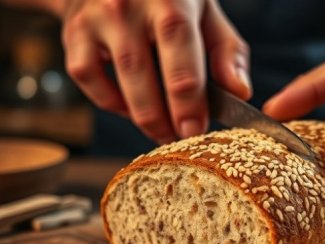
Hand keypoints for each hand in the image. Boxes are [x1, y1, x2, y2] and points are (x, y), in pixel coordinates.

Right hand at [60, 0, 250, 142]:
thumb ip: (227, 52)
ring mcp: (97, 19)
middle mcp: (129, 5)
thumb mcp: (206, 13)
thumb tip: (240, 92)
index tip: (196, 131)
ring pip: (117, 82)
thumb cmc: (170, 0)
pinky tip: (131, 108)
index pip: (180, 53)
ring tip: (163, 132)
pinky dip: (111, 102)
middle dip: (164, 117)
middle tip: (180, 139)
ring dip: (143, 118)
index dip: (188, 99)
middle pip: (144, 74)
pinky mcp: (74, 33)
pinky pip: (88, 79)